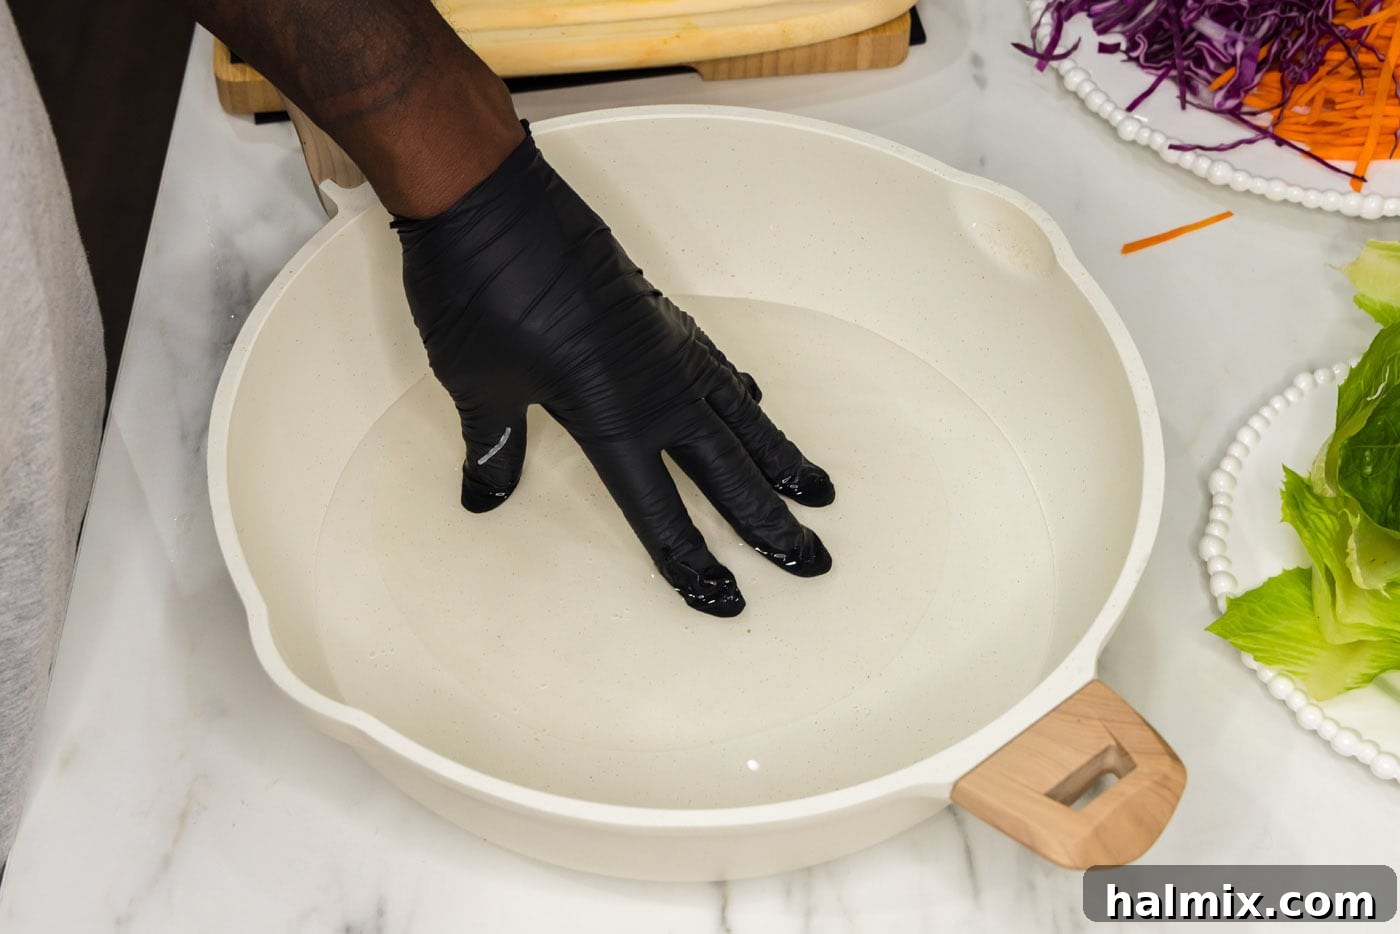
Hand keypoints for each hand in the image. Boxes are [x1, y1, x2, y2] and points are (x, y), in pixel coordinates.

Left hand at [393, 127, 834, 615]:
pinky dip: (742, 393)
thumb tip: (485, 495)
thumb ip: (495, 443)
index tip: (723, 597)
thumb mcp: (477, 381)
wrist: (487, 197)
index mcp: (612, 417)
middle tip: (815, 561)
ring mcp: (665, 345)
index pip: (659, 509)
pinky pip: (716, 366)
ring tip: (818, 490)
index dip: (690, 560)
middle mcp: (655, 386)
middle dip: (770, 522)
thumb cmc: (477, 291)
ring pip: (741, 415)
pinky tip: (752, 399)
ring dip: (780, 457)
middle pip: (728, 469)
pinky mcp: (658, 311)